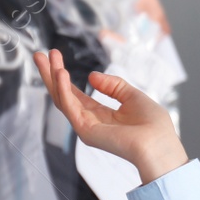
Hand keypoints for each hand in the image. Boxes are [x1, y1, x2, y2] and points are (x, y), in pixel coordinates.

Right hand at [33, 49, 187, 183]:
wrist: (160, 144)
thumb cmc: (153, 125)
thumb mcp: (132, 96)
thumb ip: (113, 85)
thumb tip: (92, 76)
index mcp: (101, 114)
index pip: (75, 94)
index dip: (64, 76)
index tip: (55, 56)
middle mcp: (89, 121)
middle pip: (63, 95)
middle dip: (50, 75)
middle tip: (39, 55)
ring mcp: (86, 127)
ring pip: (61, 99)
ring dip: (52, 78)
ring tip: (44, 59)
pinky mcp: (85, 130)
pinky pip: (70, 107)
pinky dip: (63, 89)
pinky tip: (60, 73)